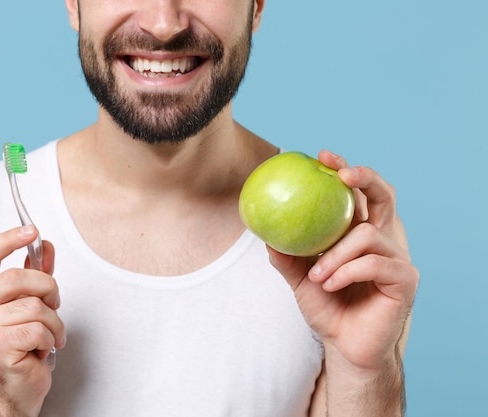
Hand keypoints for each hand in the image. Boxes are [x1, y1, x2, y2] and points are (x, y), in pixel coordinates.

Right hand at [0, 225, 65, 415]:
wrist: (13, 390)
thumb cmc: (20, 345)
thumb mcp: (28, 304)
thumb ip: (35, 274)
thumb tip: (45, 245)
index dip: (9, 238)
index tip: (32, 230)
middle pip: (19, 277)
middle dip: (48, 289)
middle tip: (54, 304)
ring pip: (34, 306)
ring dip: (53, 323)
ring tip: (46, 337)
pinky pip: (39, 329)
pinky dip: (50, 340)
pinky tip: (40, 350)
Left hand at [268, 150, 418, 372]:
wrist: (345, 346)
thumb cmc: (326, 308)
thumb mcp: (299, 280)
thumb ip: (287, 257)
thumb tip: (265, 233)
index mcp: (358, 234)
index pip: (356, 194)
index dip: (345, 170)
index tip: (322, 155)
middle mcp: (381, 240)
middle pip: (383, 196)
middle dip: (364, 178)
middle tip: (341, 174)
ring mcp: (396, 258)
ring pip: (366, 235)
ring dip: (335, 254)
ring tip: (315, 276)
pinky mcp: (404, 279)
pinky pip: (374, 263)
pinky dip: (346, 272)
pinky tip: (328, 284)